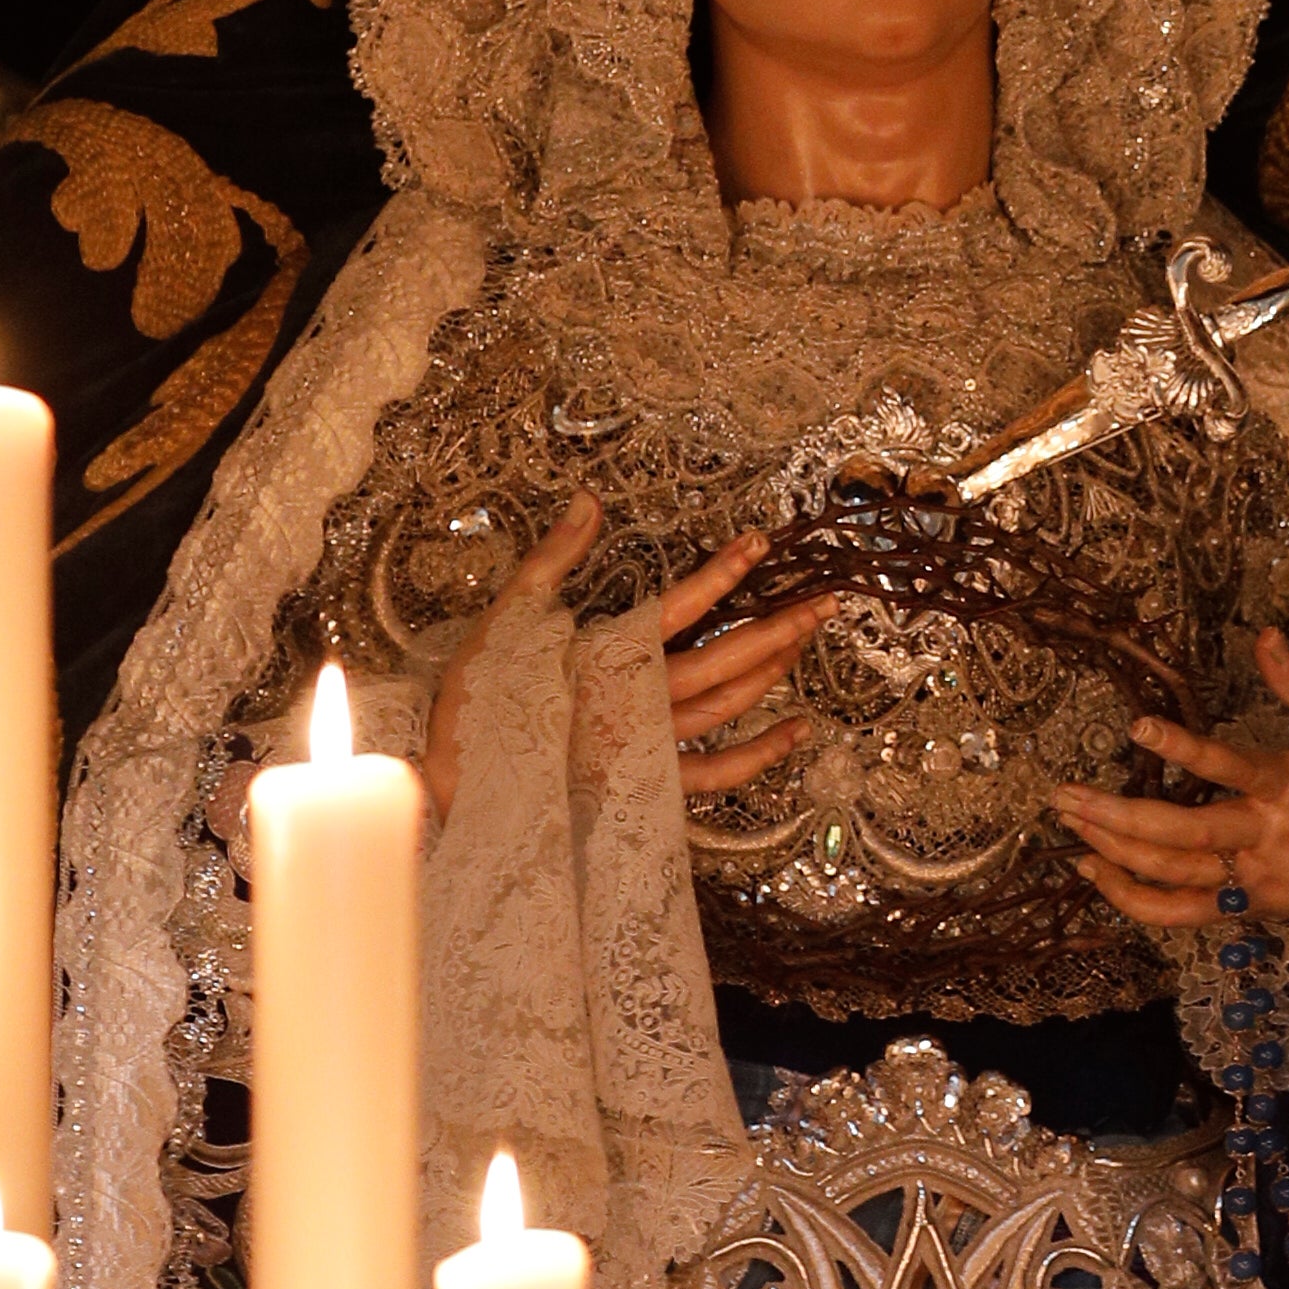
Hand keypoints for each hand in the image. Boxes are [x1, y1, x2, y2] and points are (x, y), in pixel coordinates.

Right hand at [415, 493, 828, 833]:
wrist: (460, 789)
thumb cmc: (481, 698)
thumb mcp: (512, 615)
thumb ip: (556, 555)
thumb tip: (589, 499)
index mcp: (609, 653)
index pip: (681, 604)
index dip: (724, 571)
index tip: (761, 542)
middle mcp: (641, 698)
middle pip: (727, 657)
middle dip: (781, 626)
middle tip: (827, 602)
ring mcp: (649, 745)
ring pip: (729, 705)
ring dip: (772, 671)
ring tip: (805, 640)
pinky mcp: (648, 784)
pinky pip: (718, 772)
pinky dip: (762, 753)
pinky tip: (797, 730)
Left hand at [1056, 630, 1288, 942]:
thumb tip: (1267, 634)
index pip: (1230, 766)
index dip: (1184, 747)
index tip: (1137, 725)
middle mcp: (1264, 836)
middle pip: (1183, 833)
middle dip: (1117, 815)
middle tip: (1064, 795)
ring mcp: (1251, 877)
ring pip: (1173, 873)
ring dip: (1114, 850)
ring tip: (1069, 823)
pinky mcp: (1246, 909)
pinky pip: (1181, 915)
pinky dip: (1135, 901)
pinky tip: (1097, 874)